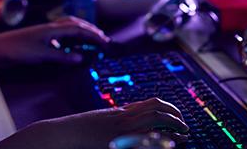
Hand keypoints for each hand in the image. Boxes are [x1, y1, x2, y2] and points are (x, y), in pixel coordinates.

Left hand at [0, 16, 109, 64]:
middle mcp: (50, 28)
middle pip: (75, 25)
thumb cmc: (18, 50)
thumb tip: (79, 58)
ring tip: (90, 40)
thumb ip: (61, 56)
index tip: (104, 42)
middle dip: (90, 31)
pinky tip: (69, 47)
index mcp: (52, 29)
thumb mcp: (42, 55)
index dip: (93, 35)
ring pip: (67, 28)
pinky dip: (69, 38)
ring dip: (80, 32)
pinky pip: (59, 35)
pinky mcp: (39, 38)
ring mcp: (44, 32)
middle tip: (102, 39)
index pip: (78, 29)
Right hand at [0, 98, 188, 148]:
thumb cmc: (78, 129)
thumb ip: (117, 115)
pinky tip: (169, 144)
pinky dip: (158, 140)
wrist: (61, 134)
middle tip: (185, 126)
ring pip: (154, 121)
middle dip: (175, 117)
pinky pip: (142, 139)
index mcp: (120, 112)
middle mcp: (122, 118)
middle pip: (156, 110)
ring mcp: (120, 130)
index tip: (177, 115)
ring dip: (173, 126)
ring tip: (184, 134)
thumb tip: (130, 111)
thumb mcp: (100, 118)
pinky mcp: (115, 142)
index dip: (168, 108)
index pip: (151, 103)